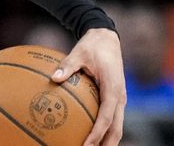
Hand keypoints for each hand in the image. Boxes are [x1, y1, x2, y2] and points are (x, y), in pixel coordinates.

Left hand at [51, 28, 125, 145]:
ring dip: (106, 140)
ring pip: (116, 126)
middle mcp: (120, 97)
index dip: (97, 134)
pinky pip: (111, 117)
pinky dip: (104, 129)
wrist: (107, 37)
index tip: (86, 145)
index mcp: (114, 89)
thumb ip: (67, 65)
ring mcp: (119, 99)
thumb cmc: (93, 45)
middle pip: (116, 129)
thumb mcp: (79, 52)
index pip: (106, 118)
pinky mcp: (115, 98)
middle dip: (105, 144)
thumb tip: (53, 77)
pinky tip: (90, 135)